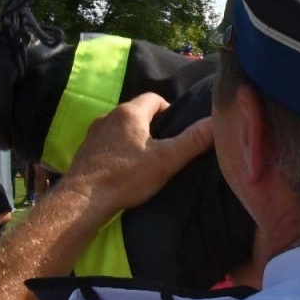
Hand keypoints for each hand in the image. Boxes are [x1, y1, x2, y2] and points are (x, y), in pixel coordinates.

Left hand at [59, 93, 214, 217]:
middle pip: (138, 112)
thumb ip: (194, 140)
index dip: (170, 110)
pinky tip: (124, 168)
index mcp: (130, 113)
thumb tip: (217, 123)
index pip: (155, 98)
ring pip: (121, 127)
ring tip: (146, 158)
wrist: (82, 201)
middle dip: (153, 125)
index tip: (178, 129)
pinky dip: (118, 148)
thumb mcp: (167, 159)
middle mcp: (109, 116)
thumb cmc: (127, 176)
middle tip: (166, 146)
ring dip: (134, 137)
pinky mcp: (85, 150)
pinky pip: (108, 141)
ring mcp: (94, 133)